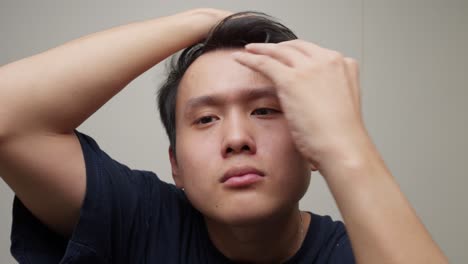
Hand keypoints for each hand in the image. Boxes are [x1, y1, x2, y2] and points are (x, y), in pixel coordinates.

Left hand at [233, 40, 369, 171]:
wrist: (342, 148)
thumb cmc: (340, 137)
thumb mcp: (338, 105)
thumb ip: (326, 92)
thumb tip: (309, 97)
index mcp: (344, 65)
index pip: (313, 52)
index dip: (295, 53)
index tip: (283, 55)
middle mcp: (329, 60)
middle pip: (296, 47)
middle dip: (277, 48)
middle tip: (262, 50)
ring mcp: (310, 68)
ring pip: (279, 52)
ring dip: (260, 50)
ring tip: (248, 50)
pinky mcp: (292, 79)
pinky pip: (265, 63)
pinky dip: (250, 59)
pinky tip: (239, 58)